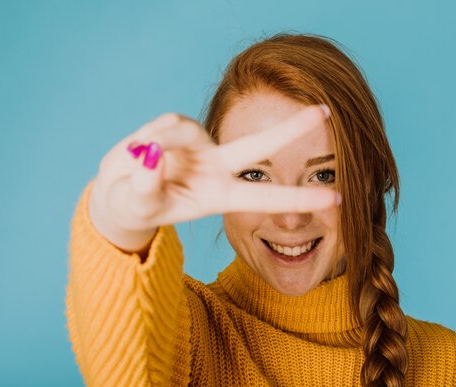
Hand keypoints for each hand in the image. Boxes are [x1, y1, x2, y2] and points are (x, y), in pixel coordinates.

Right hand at [88, 105, 339, 250]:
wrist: (118, 194)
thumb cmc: (133, 207)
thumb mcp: (136, 204)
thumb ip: (145, 185)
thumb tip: (153, 155)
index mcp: (217, 196)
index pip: (263, 198)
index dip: (299, 198)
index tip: (337, 199)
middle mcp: (216, 167)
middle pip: (257, 144)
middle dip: (290, 128)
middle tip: (326, 111)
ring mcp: (199, 146)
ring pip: (182, 130)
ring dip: (157, 143)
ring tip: (135, 163)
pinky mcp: (180, 128)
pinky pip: (166, 124)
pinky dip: (148, 136)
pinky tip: (137, 150)